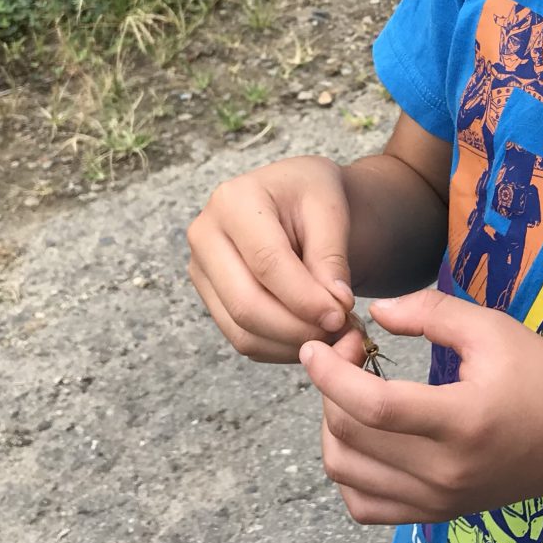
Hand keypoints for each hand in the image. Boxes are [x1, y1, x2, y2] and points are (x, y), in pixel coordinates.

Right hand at [187, 156, 357, 362]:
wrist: (297, 198)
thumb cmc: (313, 194)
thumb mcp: (331, 209)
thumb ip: (331, 257)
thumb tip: (335, 307)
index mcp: (233, 201)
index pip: (267, 264)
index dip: (305, 298)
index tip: (341, 315)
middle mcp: (205, 236)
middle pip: (246, 304)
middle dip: (298, 328)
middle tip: (339, 331)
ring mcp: (201, 270)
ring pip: (241, 331)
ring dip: (291, 344)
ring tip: (331, 334)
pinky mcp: (210, 297)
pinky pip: (242, 339)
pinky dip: (280, 348)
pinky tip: (310, 334)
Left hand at [301, 288, 542, 524]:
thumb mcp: (494, 330)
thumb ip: (431, 312)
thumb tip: (374, 312)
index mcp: (463, 421)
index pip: (374, 407)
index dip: (330, 374)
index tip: (314, 346)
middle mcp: (444, 472)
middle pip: (350, 437)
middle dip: (330, 387)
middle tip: (351, 352)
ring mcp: (437, 501)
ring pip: (346, 473)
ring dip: (332, 425)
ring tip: (353, 391)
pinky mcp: (434, 514)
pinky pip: (363, 505)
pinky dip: (348, 470)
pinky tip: (364, 434)